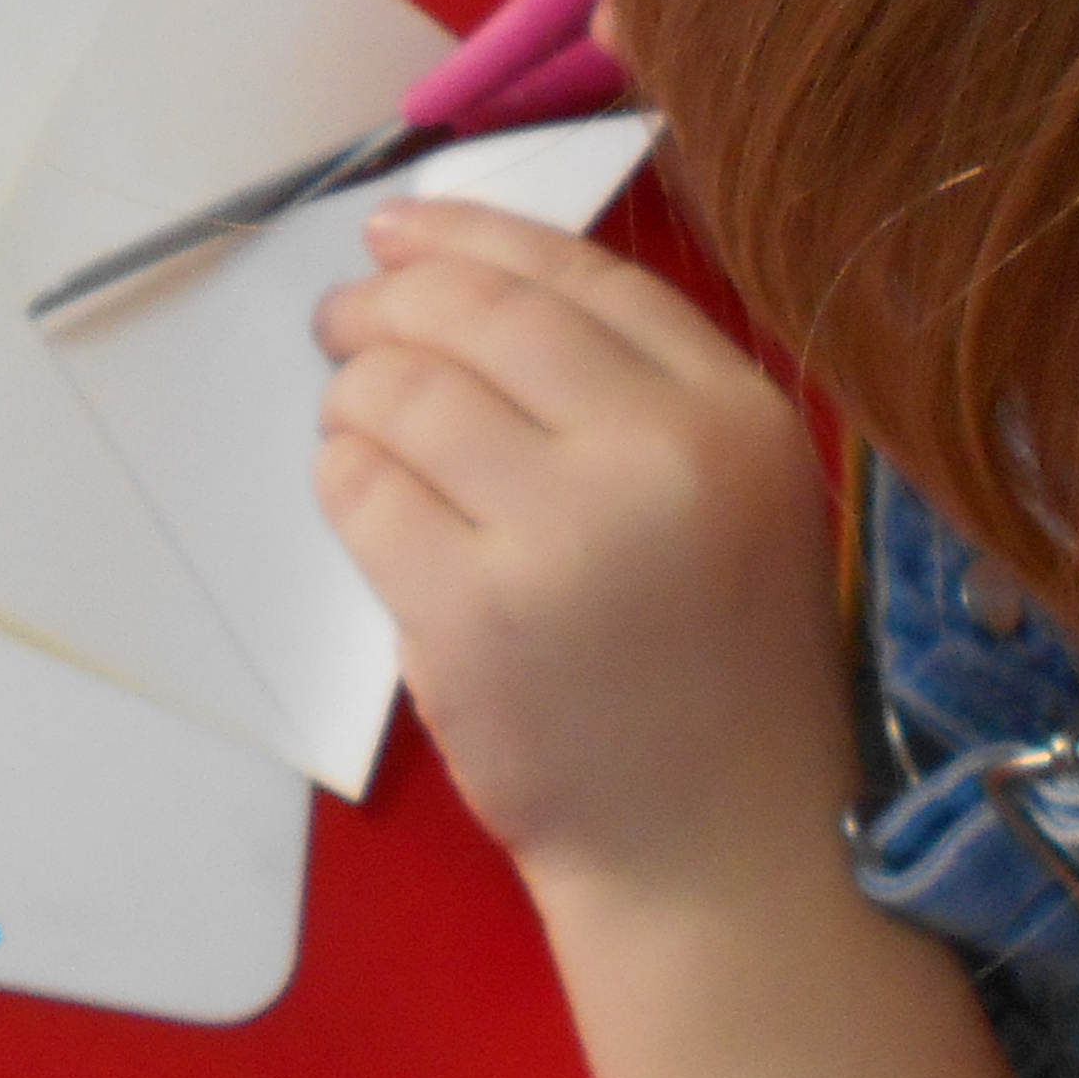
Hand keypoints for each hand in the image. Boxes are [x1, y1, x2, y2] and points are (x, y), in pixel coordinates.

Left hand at [314, 203, 843, 894]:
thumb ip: (637, 391)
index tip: (400, 227)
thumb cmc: (717, 670)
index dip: (470, 234)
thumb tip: (460, 273)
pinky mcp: (472, 614)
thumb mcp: (735, 499)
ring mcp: (563, 535)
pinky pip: (361, 491)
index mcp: (737, 415)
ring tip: (356, 421)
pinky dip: (341, 477)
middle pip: (478, 316)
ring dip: (355, 394)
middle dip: (388, 301)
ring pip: (402, 393)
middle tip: (344, 317)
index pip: (579, 274)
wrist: (717, 850)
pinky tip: (362, 496)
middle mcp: (660, 455)